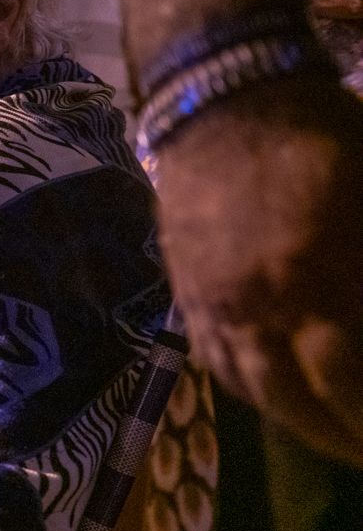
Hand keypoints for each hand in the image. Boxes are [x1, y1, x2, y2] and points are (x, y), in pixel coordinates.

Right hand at [154, 77, 362, 465]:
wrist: (223, 96)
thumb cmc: (324, 133)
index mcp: (310, 280)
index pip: (348, 380)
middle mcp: (253, 305)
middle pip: (294, 399)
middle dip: (338, 435)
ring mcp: (211, 300)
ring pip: (248, 386)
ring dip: (292, 419)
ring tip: (325, 432)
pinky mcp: (184, 287)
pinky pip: (212, 355)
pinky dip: (245, 385)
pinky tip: (268, 389)